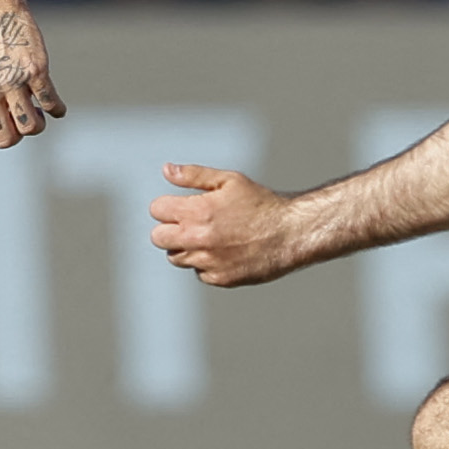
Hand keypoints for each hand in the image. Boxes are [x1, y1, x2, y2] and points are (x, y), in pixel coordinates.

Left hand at [0, 0, 65, 149]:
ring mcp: (13, 82)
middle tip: (15, 120)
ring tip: (35, 113)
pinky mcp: (36, 70)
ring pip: (31, 127)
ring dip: (36, 125)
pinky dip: (57, 109)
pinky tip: (55, 108)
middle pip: (6, 139)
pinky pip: (51, 102)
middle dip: (13, 135)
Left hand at [149, 164, 306, 286]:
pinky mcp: (220, 278)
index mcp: (198, 211)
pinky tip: (224, 251)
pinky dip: (206, 264)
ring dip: (186, 248)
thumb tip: (168, 170)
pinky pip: (199, 272)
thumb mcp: (229, 181)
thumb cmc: (263, 204)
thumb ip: (194, 176)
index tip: (181, 206)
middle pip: (158, 238)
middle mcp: (198, 238)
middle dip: (169, 229)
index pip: (157, 210)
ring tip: (210, 237)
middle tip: (189, 224)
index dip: (168, 206)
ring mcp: (208, 261)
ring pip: (176, 258)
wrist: (291, 233)